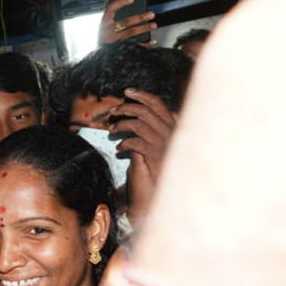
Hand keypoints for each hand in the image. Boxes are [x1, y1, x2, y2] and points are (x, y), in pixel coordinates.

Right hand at [99, 0, 156, 46]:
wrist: (96, 56)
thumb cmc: (102, 39)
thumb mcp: (103, 28)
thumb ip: (112, 20)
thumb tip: (130, 12)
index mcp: (103, 24)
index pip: (111, 10)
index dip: (121, 3)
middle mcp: (108, 32)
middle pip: (125, 22)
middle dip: (139, 18)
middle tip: (150, 14)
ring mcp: (114, 41)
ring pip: (131, 33)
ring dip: (144, 28)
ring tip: (153, 25)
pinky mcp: (119, 49)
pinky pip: (134, 46)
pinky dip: (144, 44)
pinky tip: (151, 41)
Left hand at [110, 87, 177, 222]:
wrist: (163, 193)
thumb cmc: (160, 170)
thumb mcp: (159, 146)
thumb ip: (155, 131)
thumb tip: (145, 118)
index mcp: (174, 127)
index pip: (159, 104)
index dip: (143, 95)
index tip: (128, 92)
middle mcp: (171, 133)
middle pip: (147, 110)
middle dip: (127, 107)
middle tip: (113, 111)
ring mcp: (163, 144)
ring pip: (139, 123)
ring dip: (121, 124)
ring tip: (111, 130)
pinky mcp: (153, 156)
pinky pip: (135, 142)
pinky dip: (124, 143)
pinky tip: (119, 149)